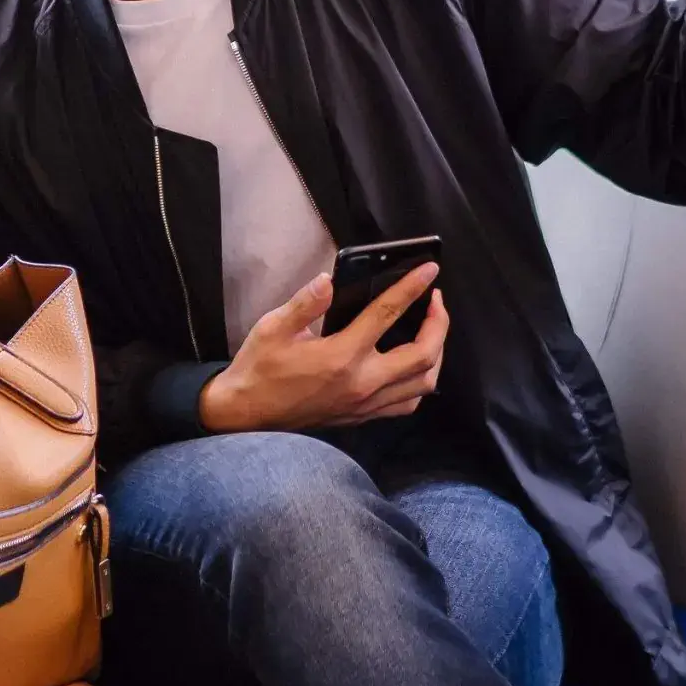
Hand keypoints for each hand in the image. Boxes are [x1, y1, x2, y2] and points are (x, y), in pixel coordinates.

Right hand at [198, 264, 447, 433]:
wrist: (246, 414)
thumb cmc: (259, 369)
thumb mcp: (272, 328)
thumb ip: (305, 303)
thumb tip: (328, 280)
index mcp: (341, 356)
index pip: (387, 315)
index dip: (412, 288)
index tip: (428, 269)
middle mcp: (361, 383)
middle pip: (423, 355)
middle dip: (439, 323)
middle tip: (435, 299)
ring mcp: (365, 403)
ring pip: (423, 383)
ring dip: (436, 354)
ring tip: (432, 331)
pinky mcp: (362, 416)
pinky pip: (407, 403)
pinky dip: (421, 383)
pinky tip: (414, 366)